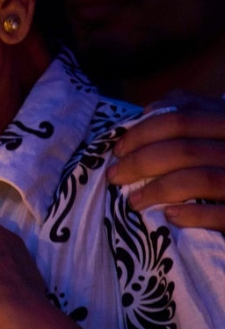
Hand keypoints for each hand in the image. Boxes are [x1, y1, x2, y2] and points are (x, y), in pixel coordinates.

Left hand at [107, 93, 224, 230]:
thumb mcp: (219, 129)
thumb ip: (193, 113)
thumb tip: (147, 111)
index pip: (181, 117)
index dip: (142, 132)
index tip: (117, 149)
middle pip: (184, 148)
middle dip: (140, 162)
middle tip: (114, 176)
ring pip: (199, 179)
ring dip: (158, 190)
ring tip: (132, 202)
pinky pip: (222, 213)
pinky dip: (192, 214)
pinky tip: (170, 217)